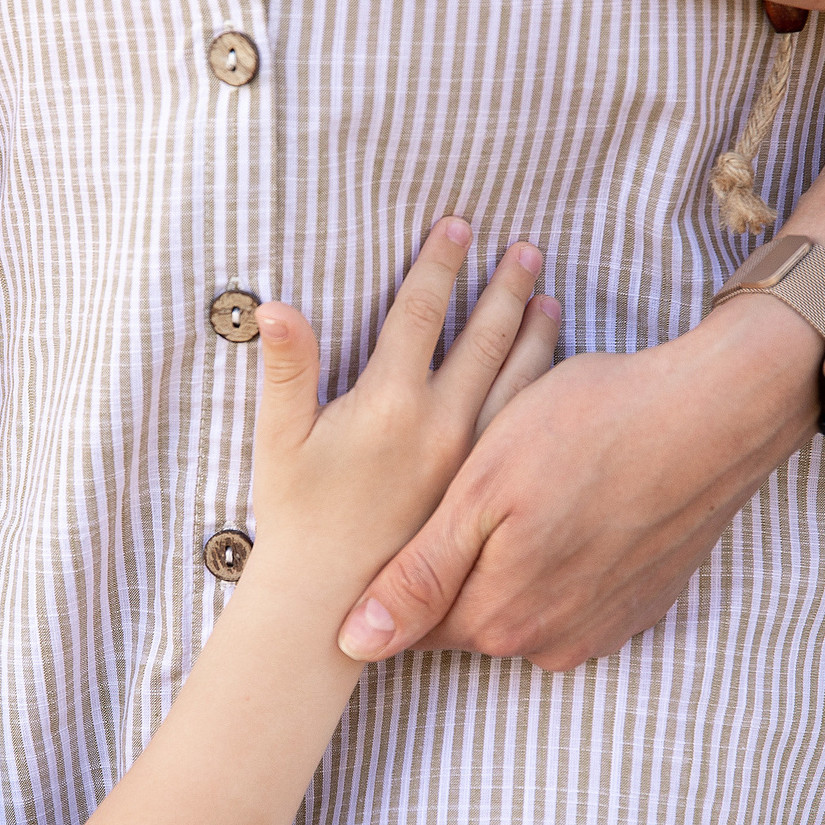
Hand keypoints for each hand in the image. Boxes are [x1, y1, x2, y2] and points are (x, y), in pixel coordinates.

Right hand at [252, 219, 559, 608]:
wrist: (334, 599)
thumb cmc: (297, 515)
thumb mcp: (280, 437)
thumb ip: (287, 367)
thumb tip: (274, 306)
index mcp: (390, 400)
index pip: (422, 310)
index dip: (440, 262)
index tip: (460, 225)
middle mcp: (440, 423)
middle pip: (484, 336)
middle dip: (506, 286)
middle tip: (528, 249)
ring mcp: (470, 457)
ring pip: (516, 378)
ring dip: (535, 332)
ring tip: (550, 297)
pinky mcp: (483, 486)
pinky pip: (522, 422)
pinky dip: (540, 385)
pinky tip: (551, 369)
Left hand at [338, 292, 821, 668]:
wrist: (715, 413)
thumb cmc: (589, 429)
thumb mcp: (484, 490)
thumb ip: (421, 575)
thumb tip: (356, 644)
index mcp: (498, 617)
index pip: (411, 626)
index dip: (392, 576)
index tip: (393, 523)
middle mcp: (549, 642)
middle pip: (467, 616)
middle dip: (454, 561)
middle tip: (463, 489)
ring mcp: (601, 629)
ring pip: (521, 605)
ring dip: (509, 559)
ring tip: (520, 490)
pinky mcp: (639, 606)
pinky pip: (572, 597)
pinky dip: (560, 559)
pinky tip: (568, 505)